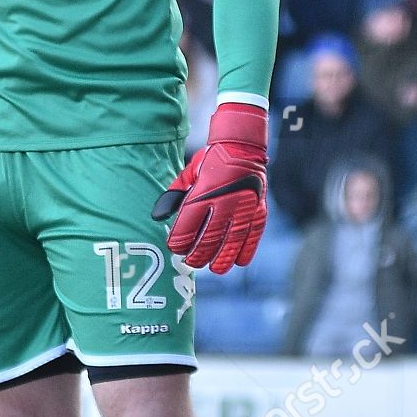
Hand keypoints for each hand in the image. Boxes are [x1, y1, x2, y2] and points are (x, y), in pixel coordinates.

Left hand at [152, 103, 267, 274]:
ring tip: (215, 268)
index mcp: (204, 192)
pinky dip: (247, 250)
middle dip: (198, 254)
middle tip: (191, 262)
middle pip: (209, 238)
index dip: (180, 241)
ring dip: (222, 258)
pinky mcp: (258, 210)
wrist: (242, 148)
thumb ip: (173, 195)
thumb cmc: (209, 163)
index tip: (175, 248)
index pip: (188, 224)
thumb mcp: (187, 174)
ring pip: (232, 241)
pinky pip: (253, 235)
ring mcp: (244, 207)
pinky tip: (238, 262)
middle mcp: (225, 201)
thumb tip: (157, 215)